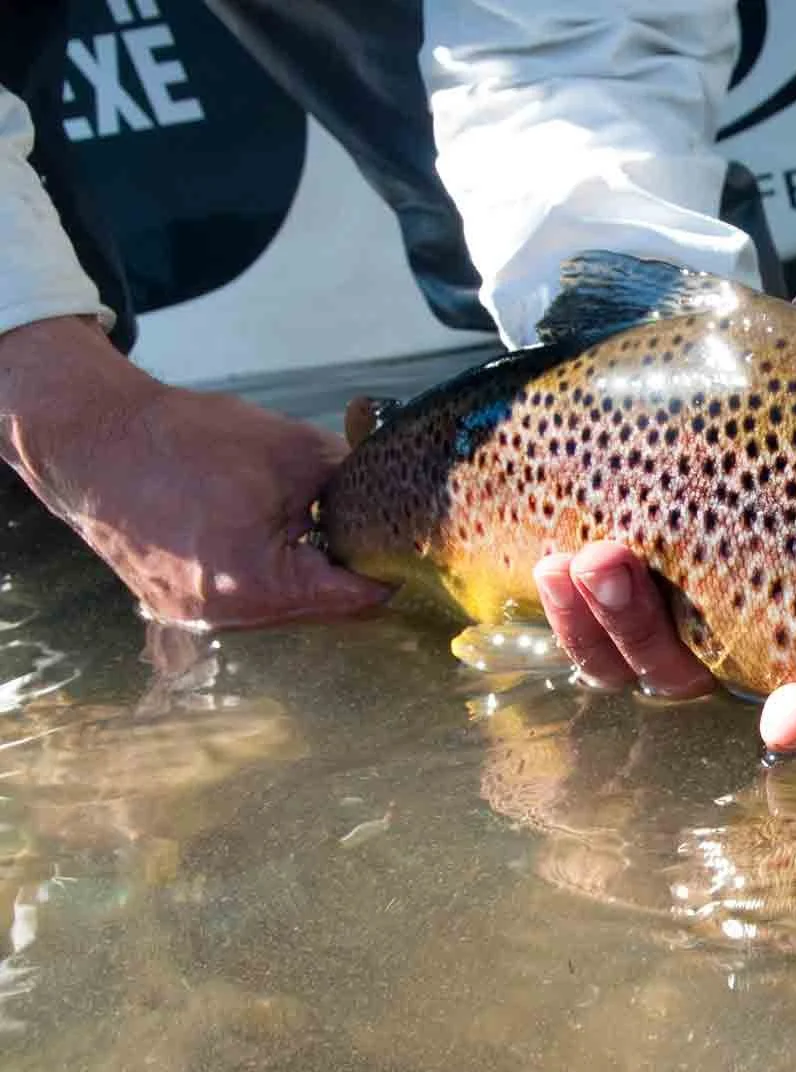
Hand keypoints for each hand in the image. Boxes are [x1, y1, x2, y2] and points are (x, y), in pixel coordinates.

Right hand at [0, 317, 389, 628]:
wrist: (94, 438)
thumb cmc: (190, 441)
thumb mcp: (299, 453)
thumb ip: (357, 486)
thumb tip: (397, 499)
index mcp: (263, 586)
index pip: (359, 598)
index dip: (392, 566)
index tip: (408, 540)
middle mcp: (229, 616)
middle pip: (325, 608)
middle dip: (349, 565)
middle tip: (367, 522)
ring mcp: (199, 616)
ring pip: (287, 604)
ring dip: (309, 568)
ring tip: (311, 519)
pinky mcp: (178, 603)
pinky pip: (246, 597)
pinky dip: (269, 567)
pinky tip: (270, 528)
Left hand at [536, 279, 795, 752]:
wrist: (671, 418)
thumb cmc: (755, 421)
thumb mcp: (786, 386)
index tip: (792, 716)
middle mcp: (736, 641)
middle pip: (697, 680)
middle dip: (660, 647)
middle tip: (618, 567)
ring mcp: (668, 635)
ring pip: (632, 666)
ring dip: (602, 621)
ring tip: (578, 555)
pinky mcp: (609, 620)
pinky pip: (588, 643)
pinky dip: (570, 613)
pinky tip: (555, 562)